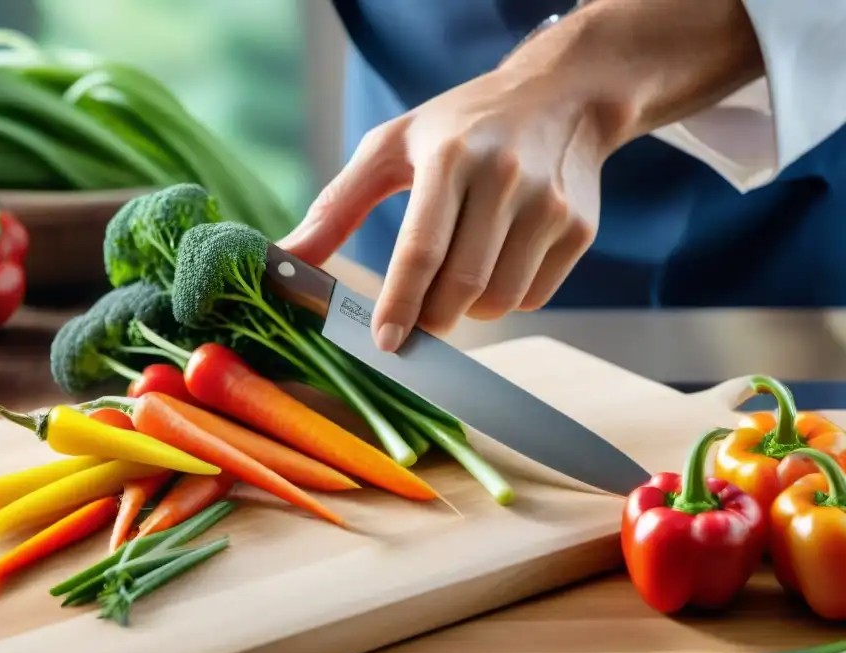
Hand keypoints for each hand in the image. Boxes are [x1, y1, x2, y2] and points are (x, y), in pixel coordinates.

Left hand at [278, 36, 612, 351]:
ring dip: (468, 309)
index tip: (384, 342)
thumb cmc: (458, 126)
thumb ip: (335, 206)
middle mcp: (506, 177)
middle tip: (413, 320)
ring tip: (458, 274)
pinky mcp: (580, 228)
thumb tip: (285, 258)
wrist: (560, 97)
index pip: (421, 248)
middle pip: (462, 286)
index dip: (400, 303)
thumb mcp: (390, 147)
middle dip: (430, 318)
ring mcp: (550, 205)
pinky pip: (533, 297)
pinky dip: (507, 297)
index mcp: (450, 156)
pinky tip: (499, 260)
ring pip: (500, 301)